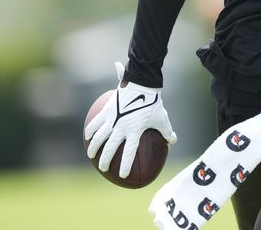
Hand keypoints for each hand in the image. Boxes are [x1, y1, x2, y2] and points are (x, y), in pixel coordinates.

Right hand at [84, 62, 176, 177]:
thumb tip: (173, 142)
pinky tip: (87, 136)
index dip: (125, 165)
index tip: (122, 176)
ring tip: (91, 154)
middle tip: (103, 168)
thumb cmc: (153, 102)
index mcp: (135, 131)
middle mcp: (121, 127)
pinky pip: (95, 122)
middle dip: (105, 160)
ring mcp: (112, 119)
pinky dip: (90, 130)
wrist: (141, 84)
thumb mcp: (162, 118)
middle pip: (109, 148)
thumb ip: (167, 132)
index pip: (128, 152)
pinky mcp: (107, 110)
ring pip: (99, 136)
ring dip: (94, 147)